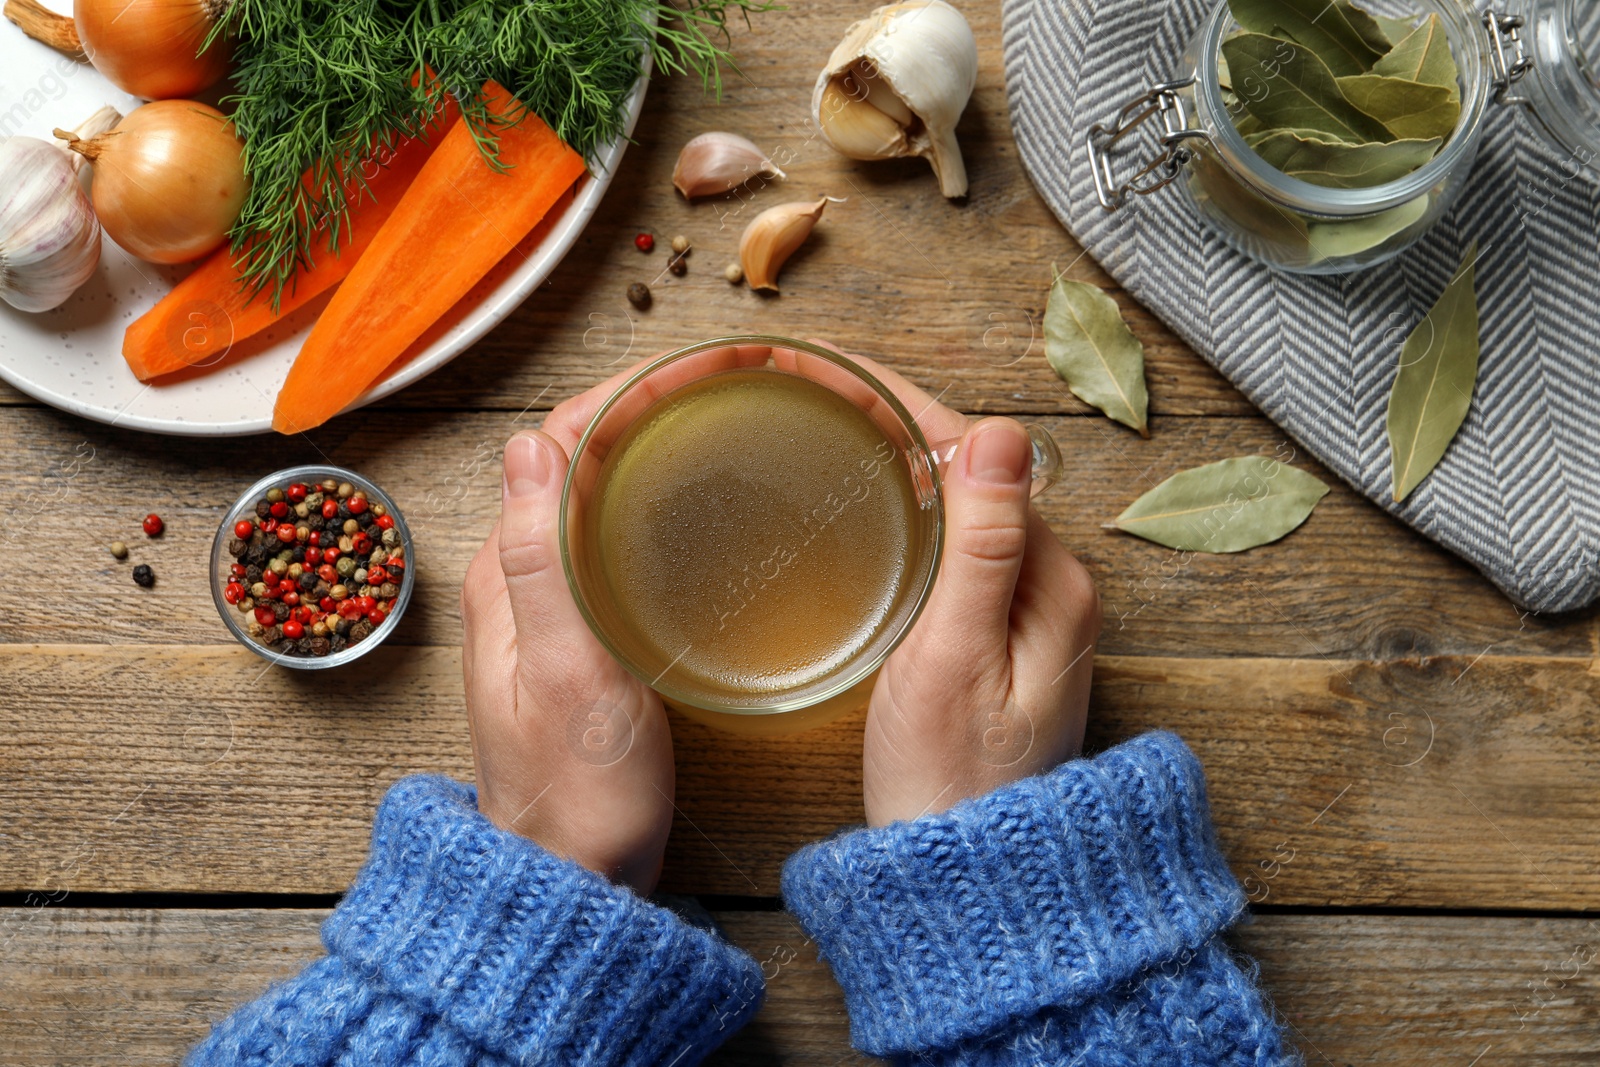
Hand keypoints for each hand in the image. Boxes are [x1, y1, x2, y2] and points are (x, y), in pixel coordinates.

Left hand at [458, 343, 786, 892]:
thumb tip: (528, 443)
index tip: (700, 366)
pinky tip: (711, 509)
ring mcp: (555, 608)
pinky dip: (662, 502)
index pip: (558, 442)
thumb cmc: (577, 792)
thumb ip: (541, 562)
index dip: (626, 391)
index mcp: (509, 574)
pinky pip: (620, 540)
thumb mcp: (563, 672)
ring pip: (604, 496)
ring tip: (733, 419)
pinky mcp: (590, 636)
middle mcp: (523, 579)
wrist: (576, 880)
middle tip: (736, 381)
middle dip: (650, 405)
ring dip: (656, 446)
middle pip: (583, 458)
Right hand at [818, 348, 1101, 826]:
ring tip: (827, 427)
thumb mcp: (956, 659)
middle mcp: (1054, 587)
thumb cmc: (952, 783)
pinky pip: (957, 546)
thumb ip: (982, 547)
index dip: (905, 404)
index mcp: (1053, 581)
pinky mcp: (1000, 640)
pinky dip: (909, 512)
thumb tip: (1001, 430)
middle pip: (974, 470)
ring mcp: (1029, 614)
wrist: (972, 881)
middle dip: (899, 421)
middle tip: (813, 391)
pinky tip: (864, 507)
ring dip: (903, 461)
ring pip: (963, 506)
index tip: (834, 371)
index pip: (980, 455)